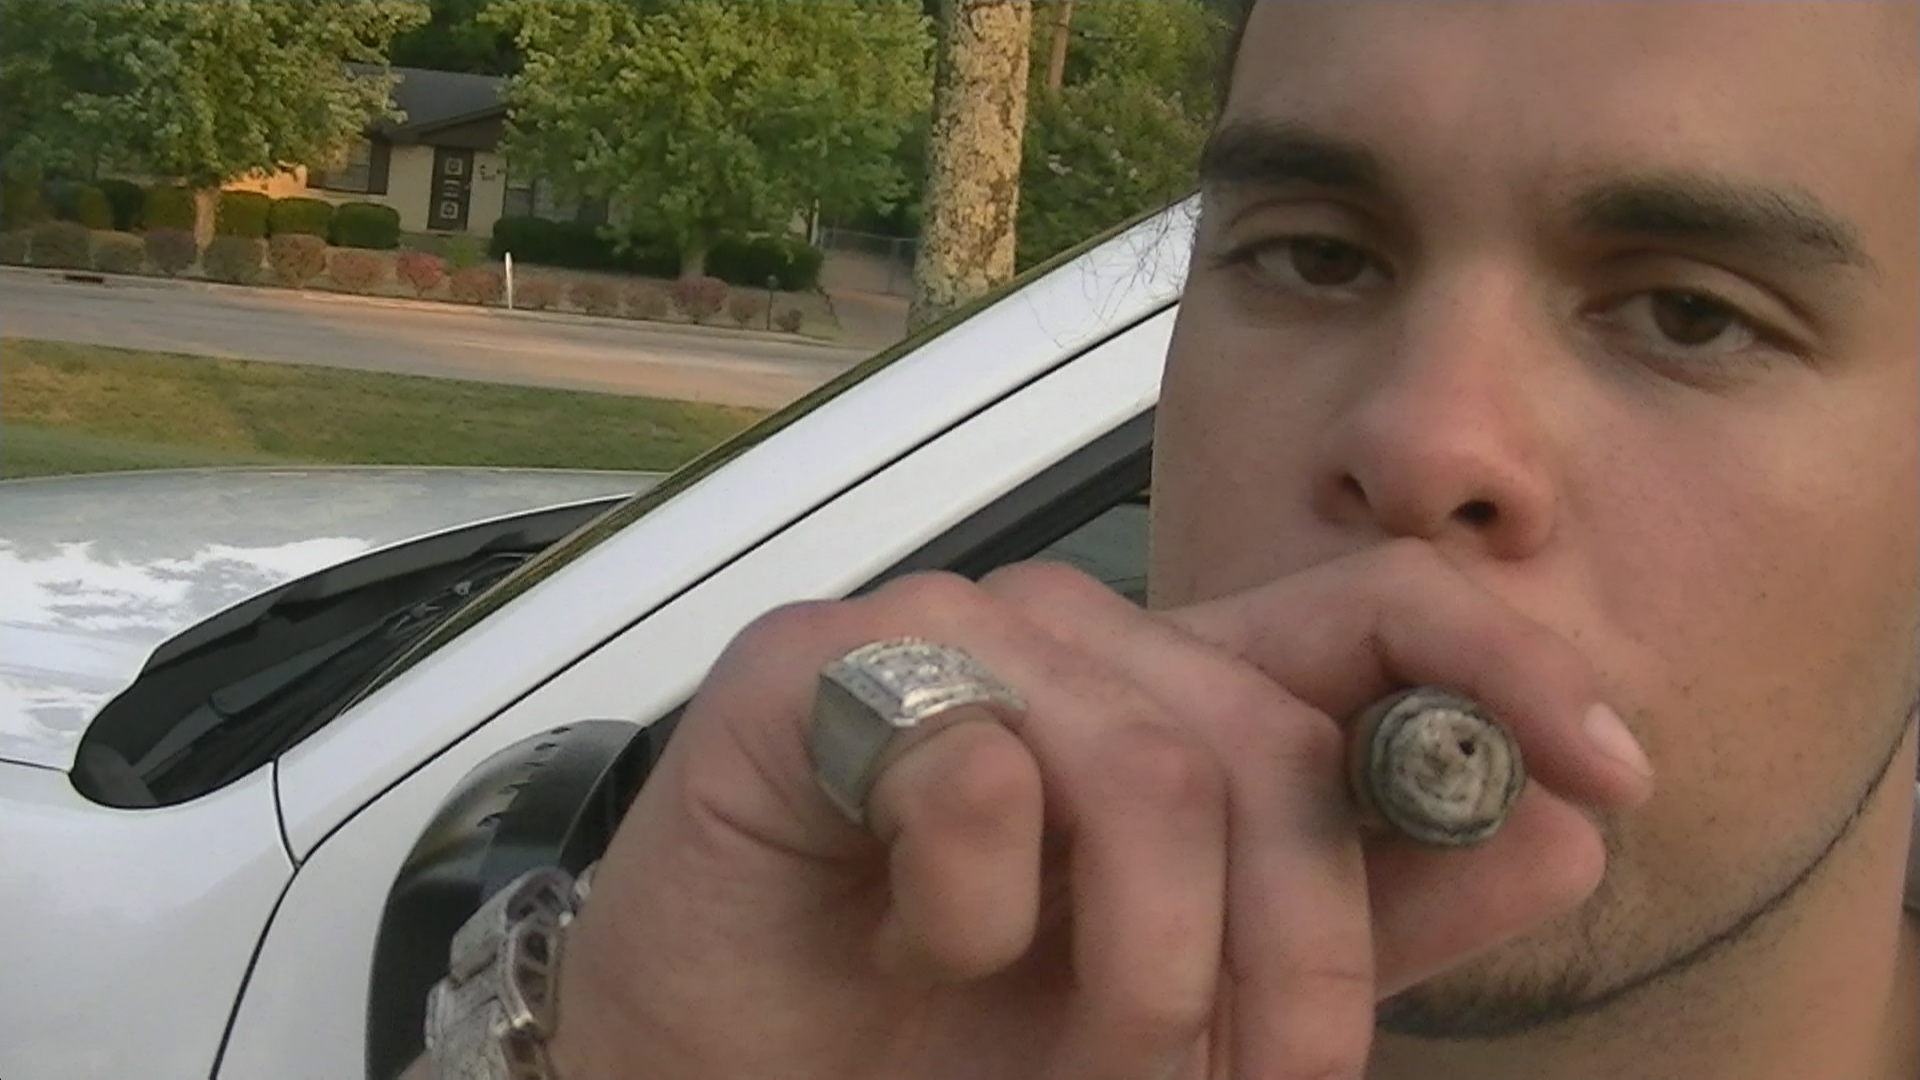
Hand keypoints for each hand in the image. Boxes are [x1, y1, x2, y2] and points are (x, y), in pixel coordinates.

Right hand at [546, 540, 1652, 1079]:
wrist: (731, 1072)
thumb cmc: (946, 1036)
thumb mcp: (1193, 1004)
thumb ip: (1371, 914)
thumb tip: (1559, 826)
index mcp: (1176, 694)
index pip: (1375, 607)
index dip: (1507, 665)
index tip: (1612, 774)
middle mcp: (1076, 637)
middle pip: (1276, 746)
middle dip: (1294, 967)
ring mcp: (946, 638)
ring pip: (1149, 770)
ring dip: (1140, 976)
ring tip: (1084, 1057)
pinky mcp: (811, 668)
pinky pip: (972, 775)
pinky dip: (972, 916)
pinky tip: (926, 949)